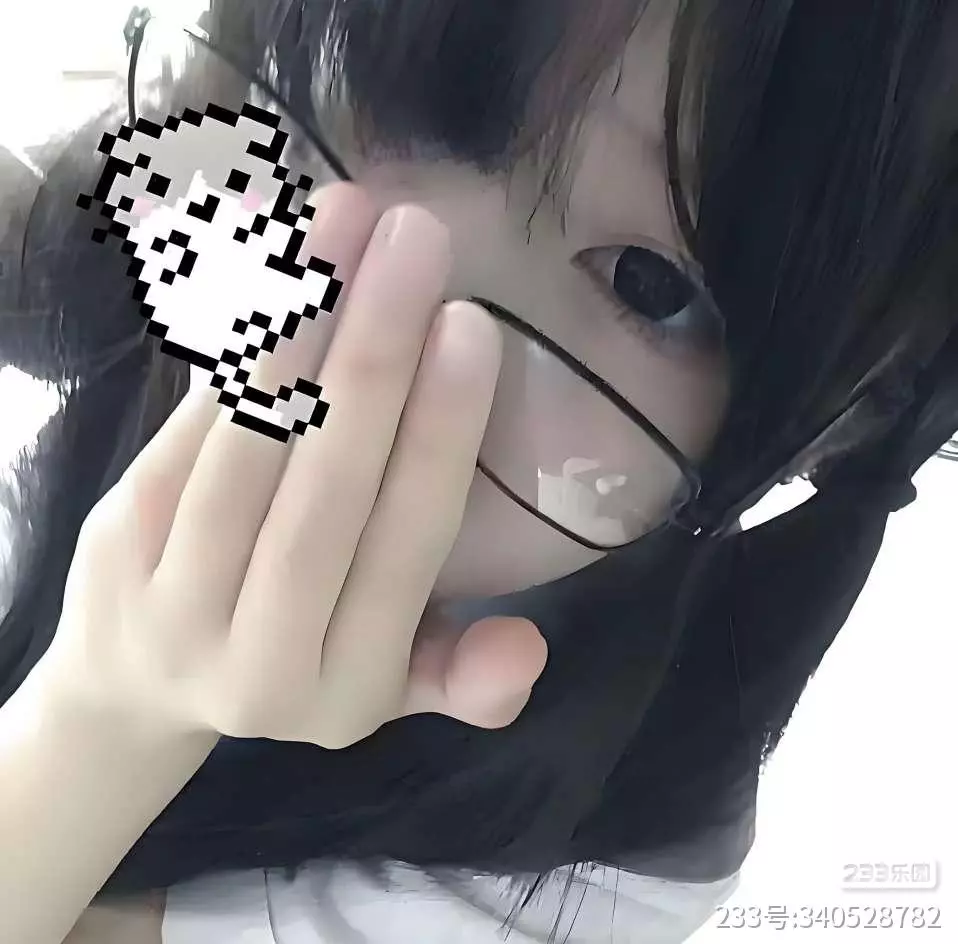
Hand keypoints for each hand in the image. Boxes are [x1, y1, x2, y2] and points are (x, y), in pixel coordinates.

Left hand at [40, 182, 547, 749]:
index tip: (471, 325)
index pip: (404, 551)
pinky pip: (192, 426)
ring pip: (249, 448)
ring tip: (349, 220)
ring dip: (300, 326)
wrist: (134, 686)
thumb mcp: (386, 693)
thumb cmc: (290, 669)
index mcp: (344, 691)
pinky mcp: (116, 536)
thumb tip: (529, 644)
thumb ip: (460, 678)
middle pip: (325, 492)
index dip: (438, 438)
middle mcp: (257, 657)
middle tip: (419, 238)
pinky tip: (281, 265)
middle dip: (375, 358)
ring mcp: (173, 597)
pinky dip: (242, 343)